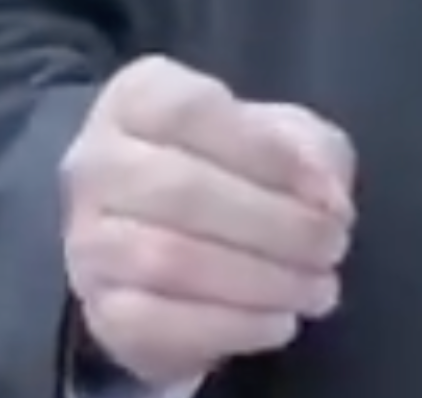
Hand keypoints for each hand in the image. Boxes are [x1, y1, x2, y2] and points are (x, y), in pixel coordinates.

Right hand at [61, 56, 355, 387]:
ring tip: (317, 289)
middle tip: (333, 246)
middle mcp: (98, 162)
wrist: (154, 225)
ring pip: (168, 260)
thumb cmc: (227, 159)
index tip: (330, 193)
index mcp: (139, 96)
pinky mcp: (97, 309)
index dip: (271, 153)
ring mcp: (88, 239)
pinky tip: (279, 322)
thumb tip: (328, 199)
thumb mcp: (276, 131)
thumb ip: (310, 149)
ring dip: (258, 280)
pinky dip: (228, 326)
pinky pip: (155, 324)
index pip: (195, 112)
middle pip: (183, 191)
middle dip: (275, 225)